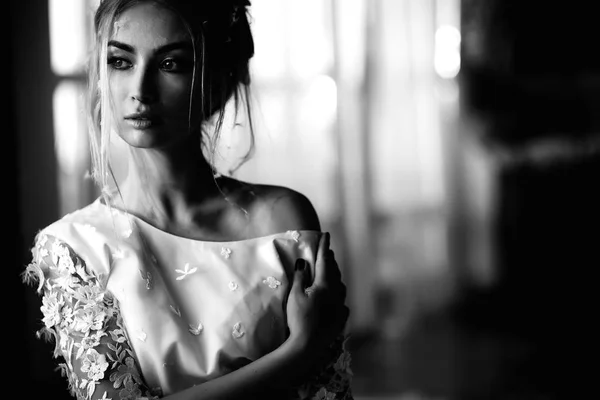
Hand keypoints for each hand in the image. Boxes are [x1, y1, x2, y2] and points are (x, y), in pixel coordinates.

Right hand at [285, 232, 348, 358]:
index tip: (326, 234)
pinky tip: (337, 296)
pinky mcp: (341, 319)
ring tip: (332, 270)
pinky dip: (338, 294)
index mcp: (325, 285)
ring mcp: (340, 307)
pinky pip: (342, 301)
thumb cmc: (298, 319)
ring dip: (336, 276)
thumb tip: (303, 262)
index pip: (325, 260)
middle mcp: (337, 294)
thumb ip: (300, 277)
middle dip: (330, 260)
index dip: (324, 246)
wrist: (307, 346)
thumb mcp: (295, 295)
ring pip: (340, 286)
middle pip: (335, 272)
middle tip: (328, 250)